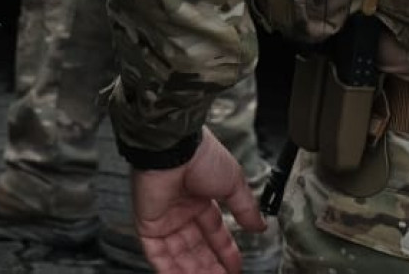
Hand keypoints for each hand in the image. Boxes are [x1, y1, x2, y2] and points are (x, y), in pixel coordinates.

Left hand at [130, 129, 263, 273]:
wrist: (175, 147)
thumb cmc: (201, 155)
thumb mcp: (234, 183)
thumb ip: (245, 208)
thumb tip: (260, 226)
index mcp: (200, 197)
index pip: (213, 231)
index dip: (225, 250)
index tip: (235, 267)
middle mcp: (181, 209)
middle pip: (196, 247)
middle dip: (210, 266)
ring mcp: (163, 217)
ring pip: (178, 255)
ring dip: (193, 272)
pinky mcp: (147, 223)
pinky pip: (156, 253)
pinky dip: (168, 269)